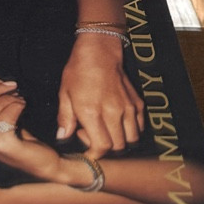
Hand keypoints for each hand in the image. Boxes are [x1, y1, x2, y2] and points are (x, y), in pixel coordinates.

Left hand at [55, 34, 142, 154]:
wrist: (100, 50)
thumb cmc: (79, 70)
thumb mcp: (65, 92)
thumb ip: (65, 118)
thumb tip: (63, 137)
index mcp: (92, 111)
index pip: (101, 147)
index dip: (94, 154)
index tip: (87, 150)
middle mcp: (113, 111)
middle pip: (117, 147)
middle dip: (106, 148)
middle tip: (93, 134)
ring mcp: (128, 107)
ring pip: (131, 139)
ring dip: (120, 140)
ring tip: (107, 129)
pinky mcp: (137, 102)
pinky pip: (139, 127)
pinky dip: (131, 130)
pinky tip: (118, 122)